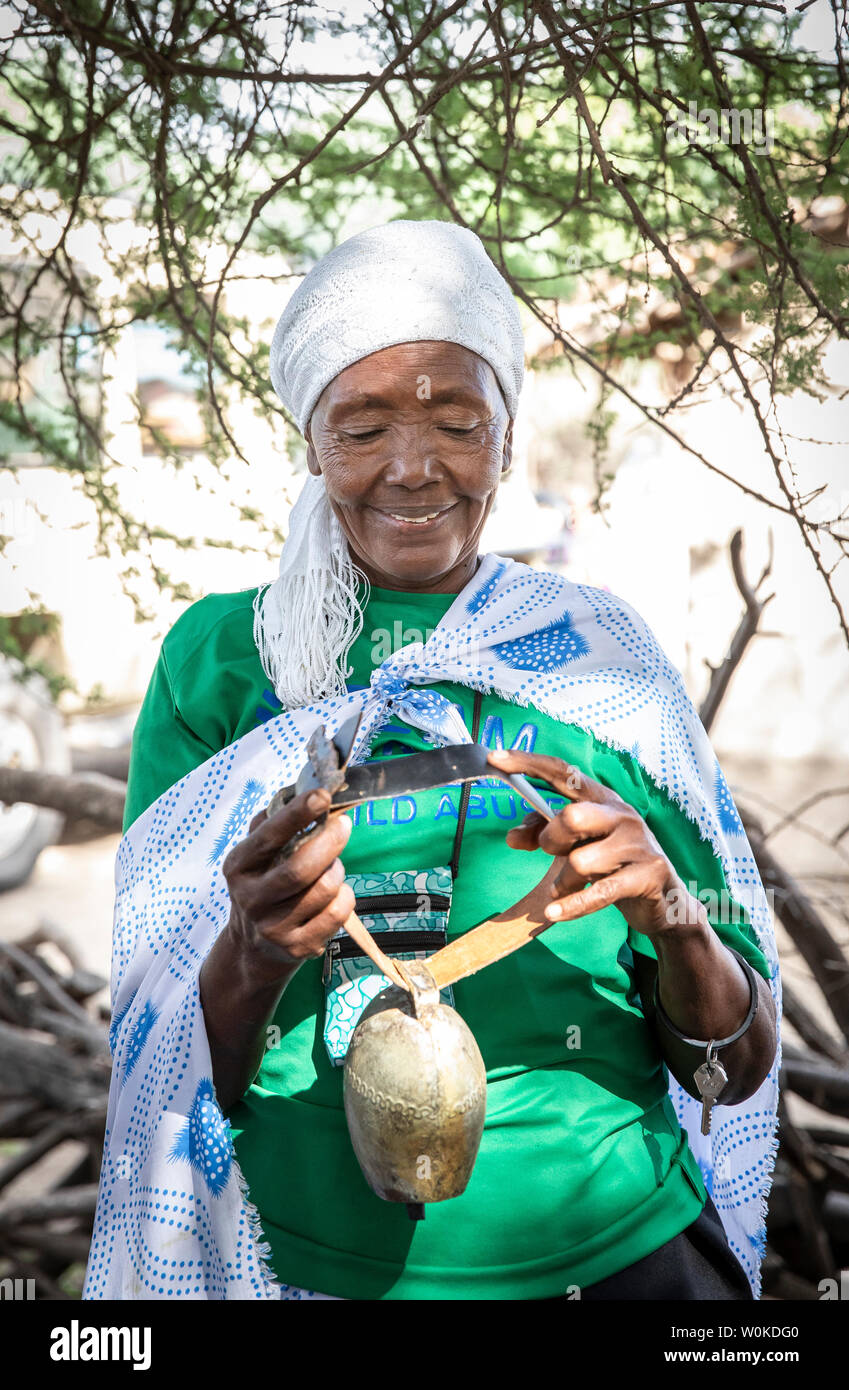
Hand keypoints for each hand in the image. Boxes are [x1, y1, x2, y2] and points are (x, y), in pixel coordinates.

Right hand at [222, 787, 355, 981]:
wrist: (253, 946)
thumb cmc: (262, 885)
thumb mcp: (254, 855)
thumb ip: (271, 822)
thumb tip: (299, 791)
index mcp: (239, 867)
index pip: (268, 837)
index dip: (297, 815)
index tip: (322, 795)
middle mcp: (251, 899)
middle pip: (299, 869)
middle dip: (329, 842)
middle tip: (344, 825)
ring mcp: (273, 927)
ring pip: (324, 890)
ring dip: (338, 871)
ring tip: (334, 866)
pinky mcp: (297, 947)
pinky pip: (337, 914)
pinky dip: (345, 896)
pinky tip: (336, 893)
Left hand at [487, 748, 703, 941]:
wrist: (664, 898)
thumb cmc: (614, 863)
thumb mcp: (578, 844)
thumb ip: (543, 834)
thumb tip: (511, 836)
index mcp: (602, 799)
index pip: (563, 772)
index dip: (528, 763)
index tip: (495, 758)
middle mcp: (622, 814)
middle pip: (571, 816)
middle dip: (550, 839)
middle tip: (551, 853)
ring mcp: (637, 844)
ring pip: (580, 861)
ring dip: (564, 881)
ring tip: (567, 888)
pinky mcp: (646, 875)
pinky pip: (599, 892)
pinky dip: (572, 905)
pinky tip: (554, 912)